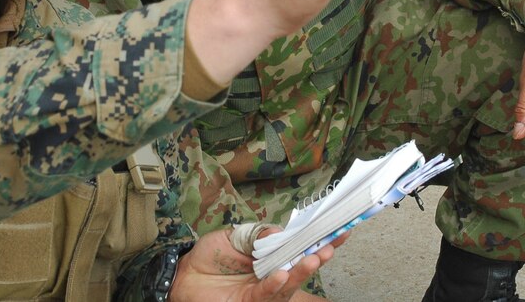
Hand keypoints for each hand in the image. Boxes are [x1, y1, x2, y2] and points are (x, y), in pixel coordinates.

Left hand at [169, 227, 345, 301]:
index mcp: (273, 255)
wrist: (184, 274)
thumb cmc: (210, 255)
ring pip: (289, 285)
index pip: (300, 247)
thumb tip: (281, 231)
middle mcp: (273, 274)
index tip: (340, 229)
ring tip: (314, 258)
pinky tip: (282, 273)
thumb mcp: (235, 235)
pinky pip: (266, 295)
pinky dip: (275, 284)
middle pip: (301, 267)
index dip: (320, 239)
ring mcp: (263, 292)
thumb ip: (259, 233)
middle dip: (319, 256)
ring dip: (302, 272)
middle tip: (332, 246)